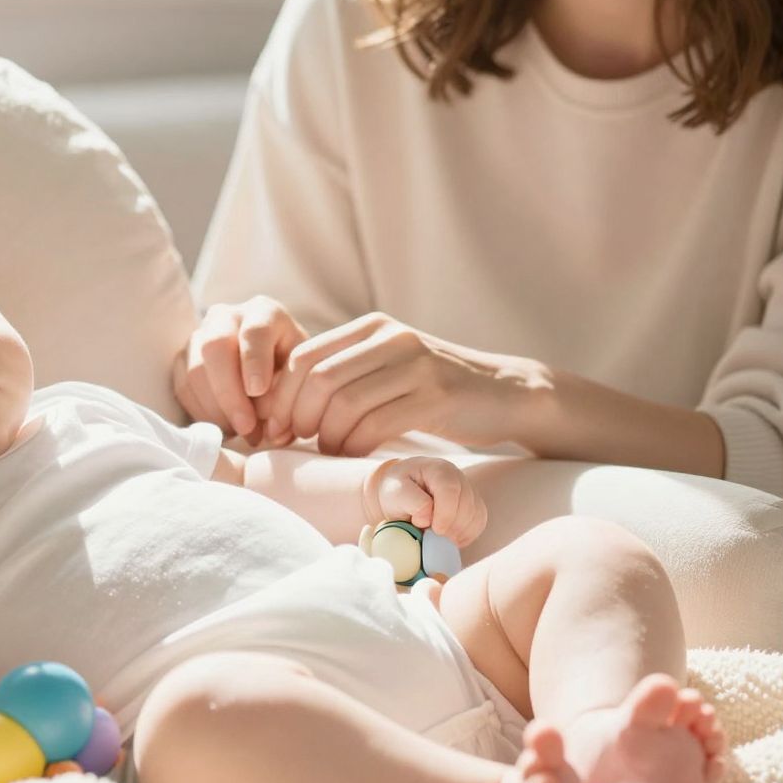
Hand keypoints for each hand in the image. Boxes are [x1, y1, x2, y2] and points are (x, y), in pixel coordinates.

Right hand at [172, 296, 307, 440]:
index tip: (258, 391)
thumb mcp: (299, 374)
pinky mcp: (182, 358)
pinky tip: (224, 427)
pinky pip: (183, 388)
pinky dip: (202, 413)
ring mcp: (199, 336)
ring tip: (240, 433)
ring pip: (195, 371)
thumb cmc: (290, 370)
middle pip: (215, 347)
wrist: (271, 368)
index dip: (254, 362)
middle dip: (230, 393)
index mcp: (263, 311)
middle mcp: (226, 316)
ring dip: (216, 410)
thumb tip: (266, 424)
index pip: (254, 331)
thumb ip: (287, 393)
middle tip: (246, 427)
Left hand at [255, 313, 543, 456]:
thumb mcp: (389, 366)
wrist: (505, 394)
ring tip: (328, 450)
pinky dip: (354, 446)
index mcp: (373, 328)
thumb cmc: (436, 390)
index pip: (304, 356)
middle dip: (297, 417)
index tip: (277, 425)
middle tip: (295, 442)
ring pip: (344, 403)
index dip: (282, 394)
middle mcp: (392, 339)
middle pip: (318, 379)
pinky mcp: (436, 397)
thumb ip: (347, 371)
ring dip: (326, 436)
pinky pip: (376, 424)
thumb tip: (284, 400)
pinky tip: (353, 454)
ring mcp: (416, 366)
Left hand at [370, 457, 486, 547]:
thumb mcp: (395, 492)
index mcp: (439, 469)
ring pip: (475, 517)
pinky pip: (479, 524)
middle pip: (466, 506)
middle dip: (449, 526)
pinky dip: (465, 535)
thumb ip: (411, 501)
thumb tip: (427, 517)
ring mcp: (469, 491)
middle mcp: (458, 477)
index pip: (450, 490)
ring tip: (436, 535)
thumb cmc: (398, 491)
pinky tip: (448, 536)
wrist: (404, 494)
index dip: (445, 514)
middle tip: (430, 533)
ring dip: (457, 532)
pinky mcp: (474, 506)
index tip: (434, 529)